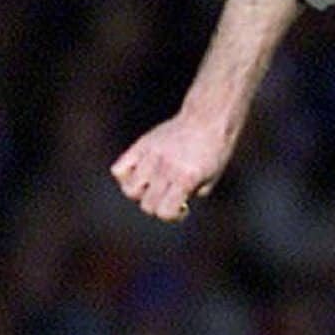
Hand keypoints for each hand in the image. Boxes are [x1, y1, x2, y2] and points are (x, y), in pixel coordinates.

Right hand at [109, 114, 233, 221]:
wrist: (208, 118)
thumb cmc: (215, 150)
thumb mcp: (212, 178)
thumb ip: (190, 194)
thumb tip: (169, 204)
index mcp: (185, 178)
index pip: (164, 212)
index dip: (172, 215)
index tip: (182, 206)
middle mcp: (166, 169)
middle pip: (147, 204)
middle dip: (159, 205)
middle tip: (170, 194)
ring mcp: (151, 156)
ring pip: (130, 189)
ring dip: (141, 193)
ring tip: (154, 183)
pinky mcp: (142, 145)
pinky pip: (119, 169)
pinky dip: (125, 176)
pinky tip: (141, 172)